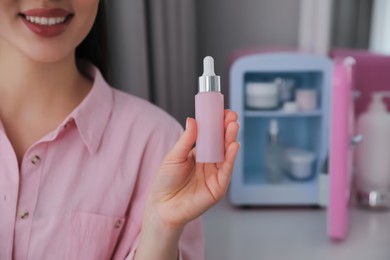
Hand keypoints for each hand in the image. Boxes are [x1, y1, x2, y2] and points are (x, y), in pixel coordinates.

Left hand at [145, 110, 239, 229]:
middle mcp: (209, 163)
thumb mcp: (174, 156)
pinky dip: (231, 158)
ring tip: (233, 126)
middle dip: (227, 129)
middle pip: (221, 143)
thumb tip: (193, 120)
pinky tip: (233, 145)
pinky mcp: (218, 187)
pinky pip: (227, 170)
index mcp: (199, 154)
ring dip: (231, 139)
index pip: (211, 136)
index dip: (217, 124)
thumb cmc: (165, 182)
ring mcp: (215, 174)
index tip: (222, 112)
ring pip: (226, 154)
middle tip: (231, 116)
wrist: (162, 206)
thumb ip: (186, 140)